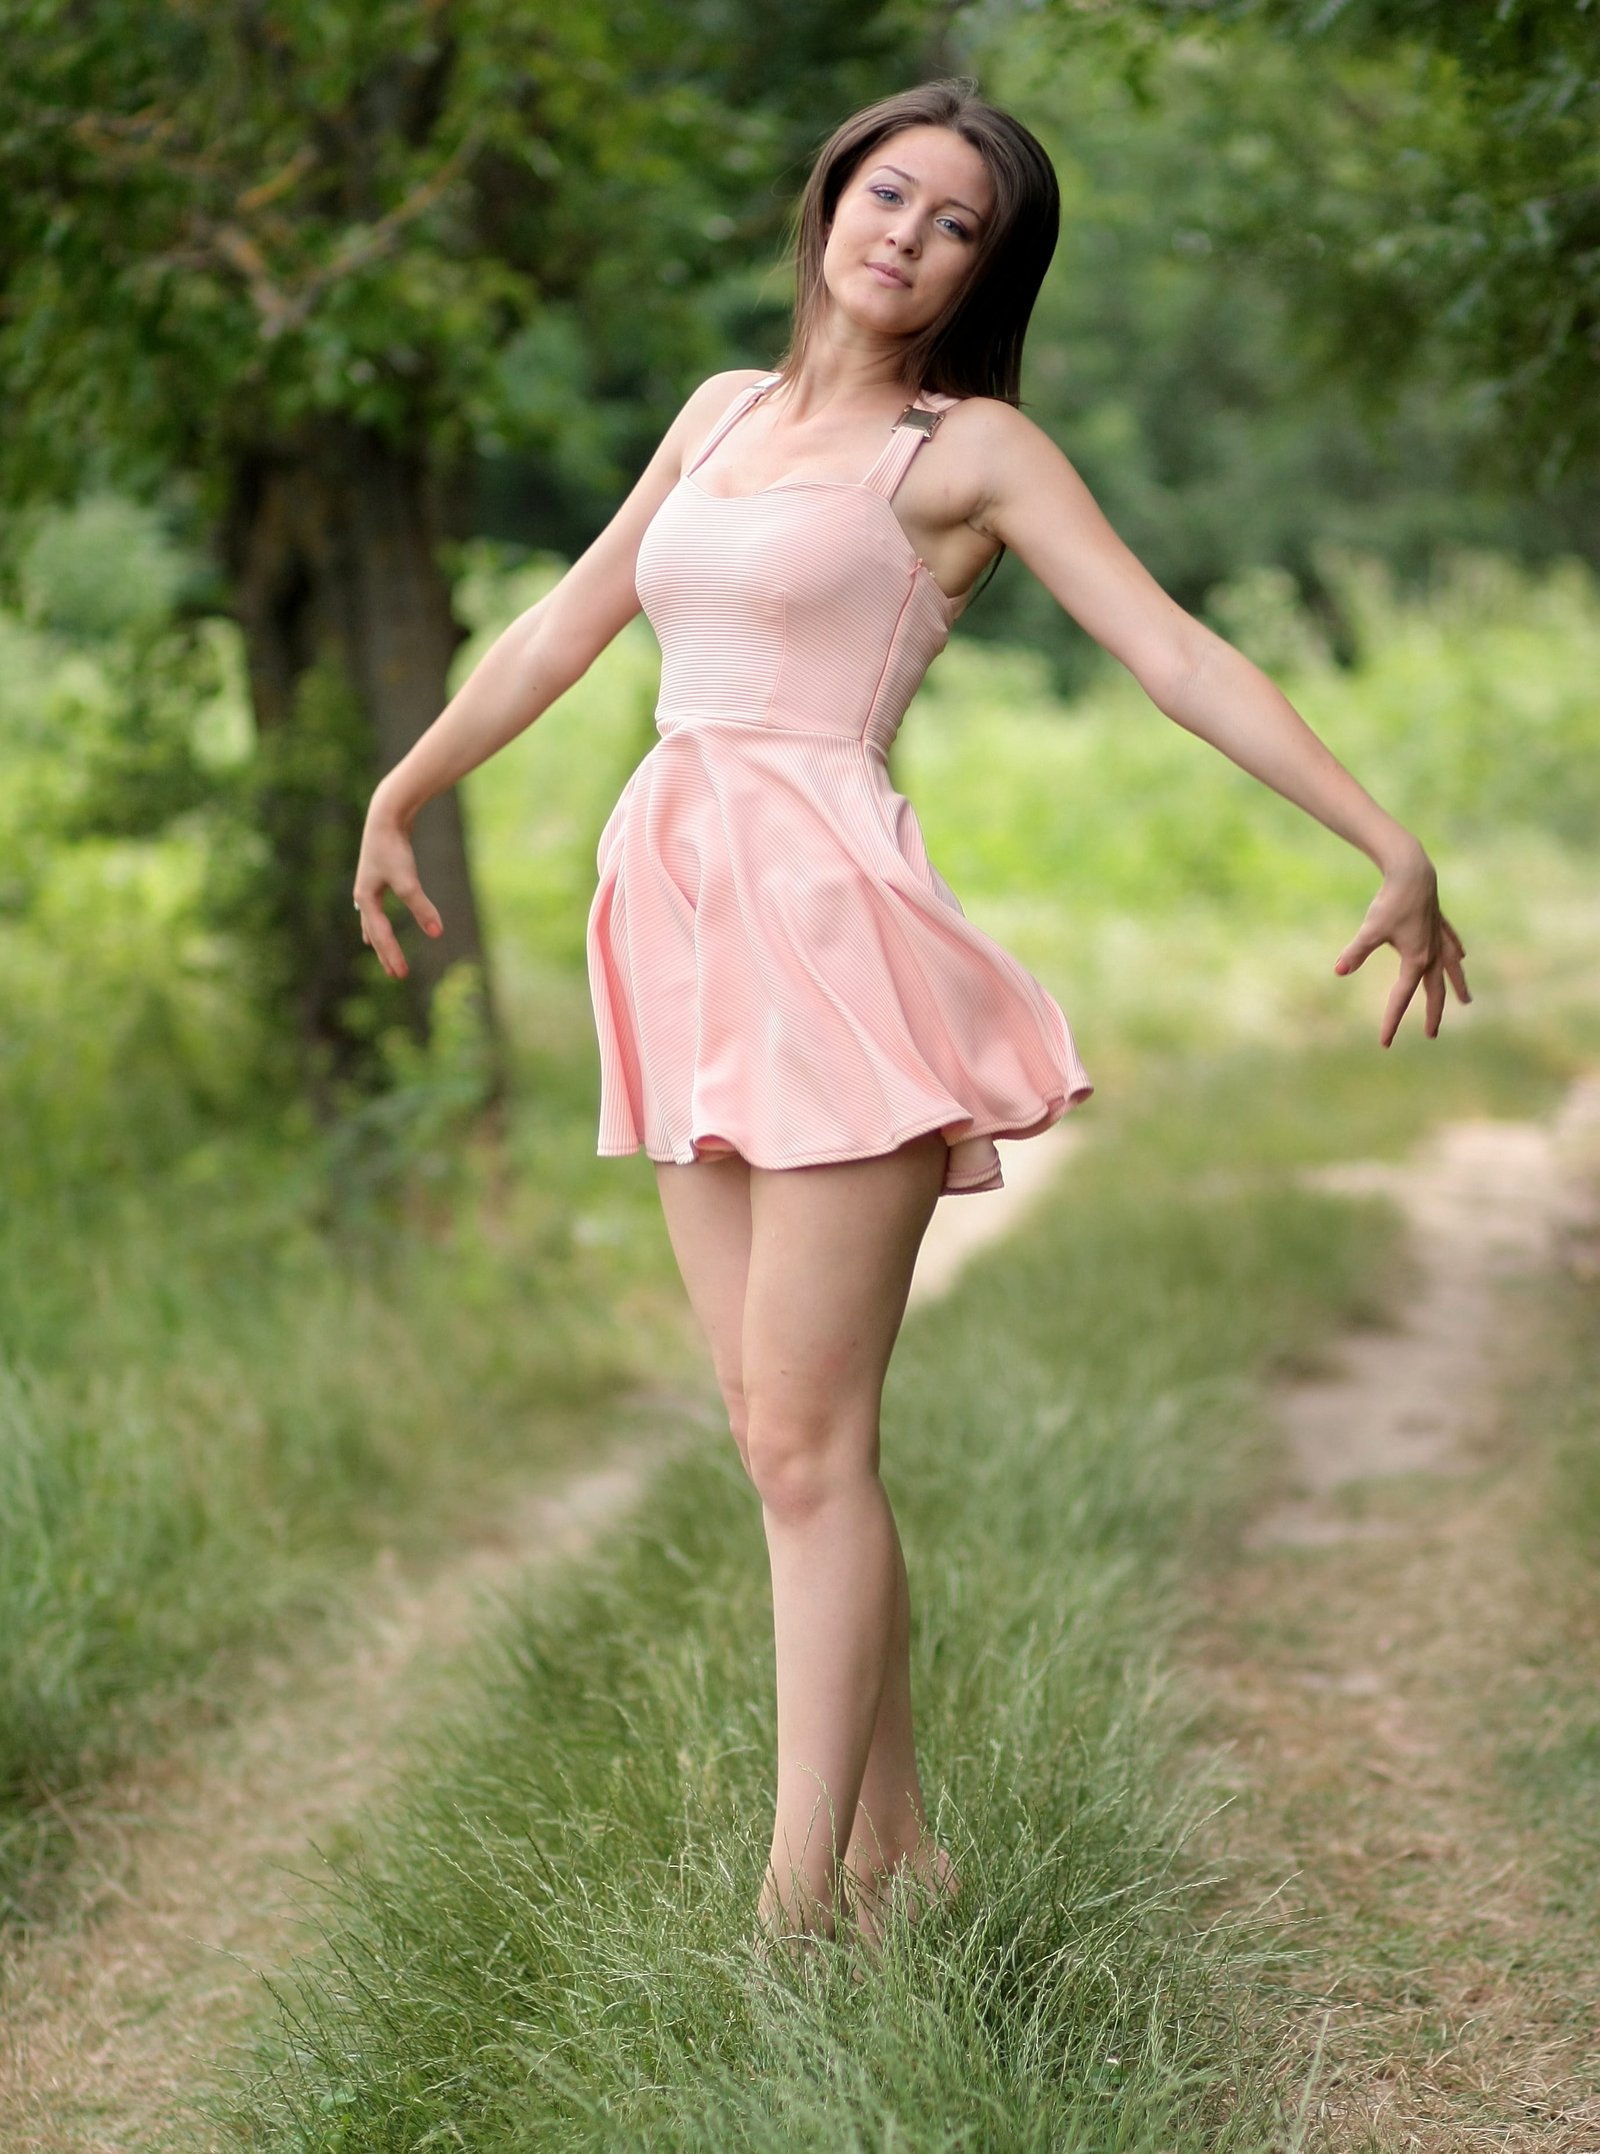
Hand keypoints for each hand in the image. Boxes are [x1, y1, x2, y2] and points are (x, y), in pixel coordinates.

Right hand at [353, 803, 442, 979]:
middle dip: (384, 953)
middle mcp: (363, 895)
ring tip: (375, 948)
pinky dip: (375, 917)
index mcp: (366, 899)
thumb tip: (437, 933)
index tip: (401, 975)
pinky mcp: (378, 876)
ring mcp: (369, 886)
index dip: (392, 955)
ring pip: (371, 918)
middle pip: (373, 931)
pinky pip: (375, 905)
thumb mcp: (408, 881)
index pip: (381, 935)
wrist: (385, 817)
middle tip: (395, 974)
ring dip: (376, 936)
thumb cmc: (394, 849)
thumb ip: (422, 908)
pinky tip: (375, 917)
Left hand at [1333, 848, 1470, 1046]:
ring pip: (1450, 968)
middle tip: (1431, 1034)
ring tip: (1466, 1000)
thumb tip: (1339, 971)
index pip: (1401, 997)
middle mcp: (1432, 953)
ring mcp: (1438, 938)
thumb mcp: (1370, 929)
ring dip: (1457, 985)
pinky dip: (1455, 953)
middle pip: (1434, 990)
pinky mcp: (1438, 923)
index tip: (1384, 1042)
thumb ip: (1356, 952)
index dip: (1392, 1020)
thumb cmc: (1390, 901)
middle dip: (1432, 1013)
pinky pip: (1450, 944)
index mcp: (1416, 960)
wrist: (1411, 872)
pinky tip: (1461, 956)